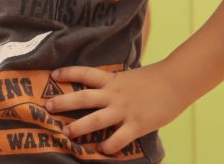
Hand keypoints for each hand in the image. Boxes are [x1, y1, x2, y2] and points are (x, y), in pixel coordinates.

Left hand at [45, 64, 187, 154]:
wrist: (175, 82)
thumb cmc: (153, 80)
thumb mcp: (128, 77)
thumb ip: (114, 84)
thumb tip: (102, 89)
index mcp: (112, 80)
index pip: (85, 73)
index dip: (68, 73)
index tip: (52, 75)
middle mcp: (114, 94)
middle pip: (83, 97)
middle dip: (64, 102)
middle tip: (48, 107)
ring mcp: (124, 110)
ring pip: (96, 119)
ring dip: (79, 127)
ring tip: (66, 133)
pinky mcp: (137, 124)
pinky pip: (119, 138)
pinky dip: (109, 145)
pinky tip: (101, 150)